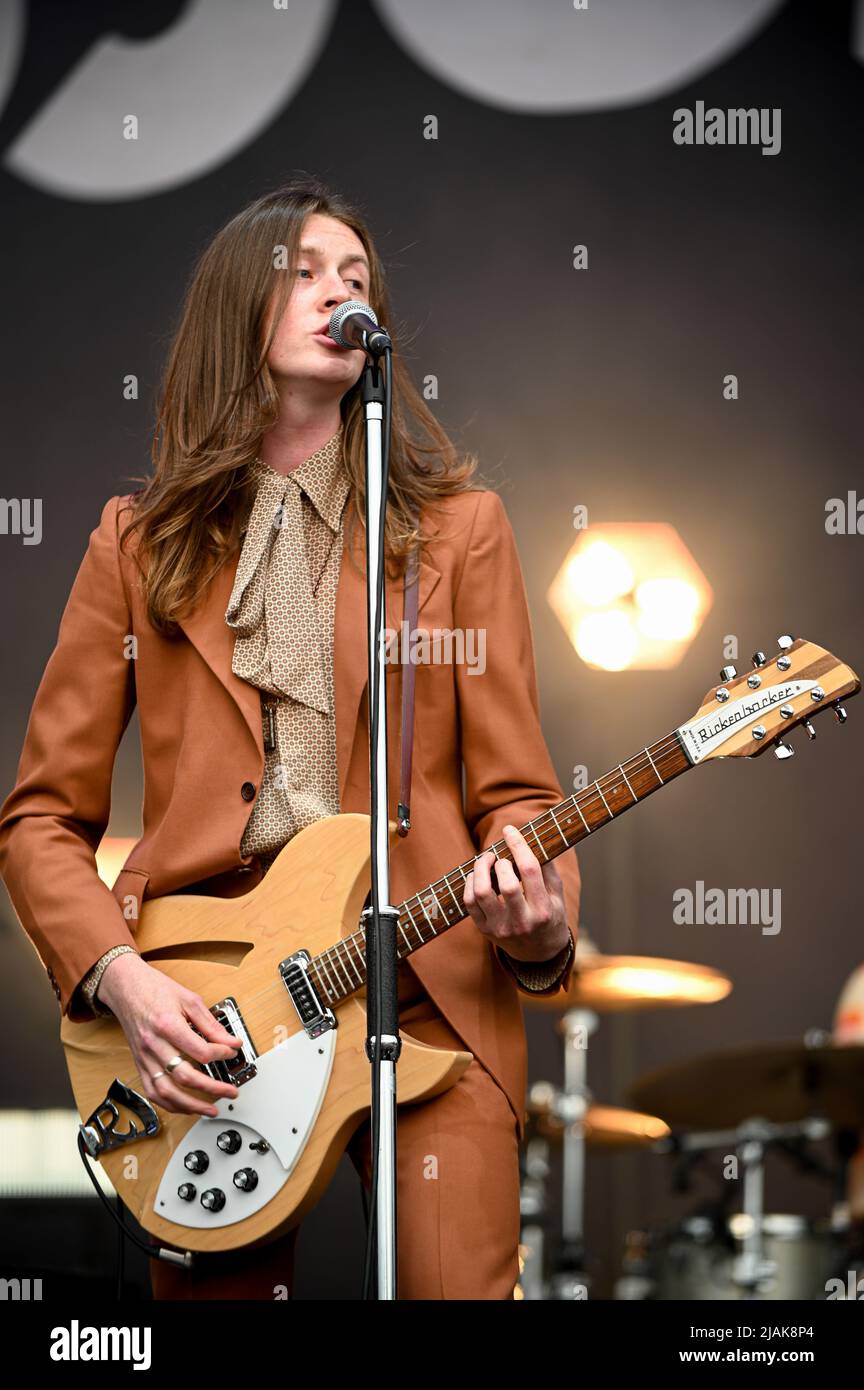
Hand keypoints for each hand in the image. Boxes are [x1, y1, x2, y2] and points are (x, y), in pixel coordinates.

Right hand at [97, 952, 241, 1117]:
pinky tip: (186, 1107)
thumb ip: (210, 1024)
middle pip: (185, 1076)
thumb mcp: (189, 1000)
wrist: (126, 987)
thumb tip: (231, 1042)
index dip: (221, 1055)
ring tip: (211, 1109)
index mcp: (168, 1025)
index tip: (232, 1053)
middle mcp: (154, 1045)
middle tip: (231, 1091)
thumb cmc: (155, 990)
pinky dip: (170, 1104)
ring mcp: (144, 1057)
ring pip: (166, 1092)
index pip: (200, 1051)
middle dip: (212, 1088)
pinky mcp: (139, 1064)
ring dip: (191, 1105)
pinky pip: (152, 1092)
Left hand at [464, 824, 569, 962]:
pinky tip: (477, 875)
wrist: (539, 953)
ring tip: (486, 860)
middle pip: (507, 884)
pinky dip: (470, 883)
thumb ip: (548, 868)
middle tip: (500, 856)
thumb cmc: (550, 916)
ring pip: (482, 893)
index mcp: (544, 910)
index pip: (530, 871)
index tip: (510, 830)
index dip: (518, 845)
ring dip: (480, 869)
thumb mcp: (557, 895)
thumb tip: (535, 838)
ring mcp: (501, 928)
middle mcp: (522, 922)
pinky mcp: (485, 930)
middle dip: (501, 862)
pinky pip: (470, 903)